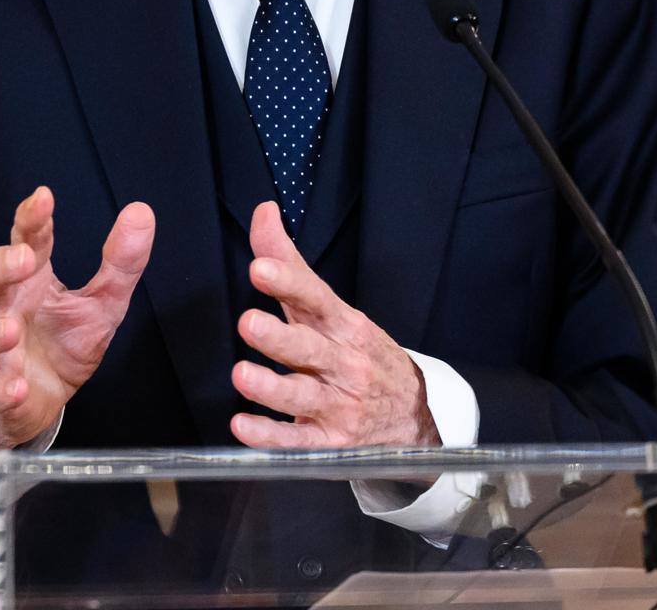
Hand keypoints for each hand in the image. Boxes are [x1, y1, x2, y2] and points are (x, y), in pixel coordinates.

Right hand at [0, 186, 154, 449]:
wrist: (43, 403)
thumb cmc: (66, 342)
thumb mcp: (104, 302)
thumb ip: (121, 262)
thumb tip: (142, 211)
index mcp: (32, 280)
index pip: (27, 241)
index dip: (32, 219)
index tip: (43, 197)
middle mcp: (5, 307)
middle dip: (1, 265)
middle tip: (24, 259)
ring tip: (11, 330)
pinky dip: (2, 388)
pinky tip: (15, 387)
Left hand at [231, 201, 440, 448]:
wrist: (413, 414)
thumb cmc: (360, 354)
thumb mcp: (331, 309)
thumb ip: (290, 264)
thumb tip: (263, 212)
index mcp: (343, 325)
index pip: (315, 299)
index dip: (288, 282)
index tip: (260, 268)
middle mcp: (342, 363)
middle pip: (310, 348)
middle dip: (280, 337)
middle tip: (249, 322)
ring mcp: (339, 405)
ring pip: (303, 396)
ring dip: (272, 388)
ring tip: (242, 375)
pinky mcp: (330, 443)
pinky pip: (297, 443)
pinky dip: (271, 437)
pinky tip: (243, 426)